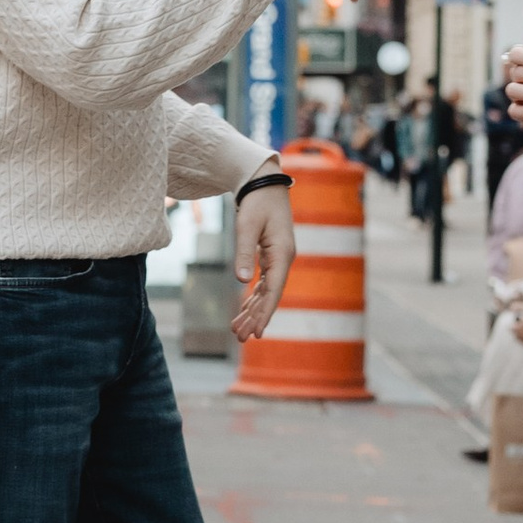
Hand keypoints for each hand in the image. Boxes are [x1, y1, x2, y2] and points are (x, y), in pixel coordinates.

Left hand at [232, 185, 294, 342]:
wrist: (264, 184)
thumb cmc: (256, 202)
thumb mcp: (247, 227)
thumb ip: (244, 253)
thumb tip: (242, 282)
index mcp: (282, 254)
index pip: (273, 290)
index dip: (265, 313)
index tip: (257, 332)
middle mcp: (283, 259)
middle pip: (270, 295)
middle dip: (255, 317)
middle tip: (241, 338)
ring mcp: (278, 258)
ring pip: (266, 291)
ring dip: (253, 310)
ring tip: (238, 330)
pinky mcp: (271, 256)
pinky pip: (263, 283)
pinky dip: (253, 297)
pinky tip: (244, 310)